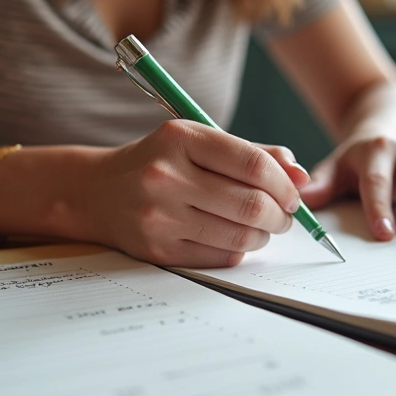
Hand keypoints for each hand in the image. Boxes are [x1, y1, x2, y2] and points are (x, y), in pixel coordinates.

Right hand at [77, 120, 308, 266]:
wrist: (94, 192)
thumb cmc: (158, 163)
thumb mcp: (197, 143)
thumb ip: (252, 154)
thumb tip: (300, 176)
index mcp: (180, 138)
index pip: (252, 164)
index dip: (284, 184)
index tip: (293, 194)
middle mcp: (166, 176)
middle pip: (251, 205)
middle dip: (280, 215)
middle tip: (283, 216)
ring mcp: (160, 217)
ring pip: (240, 236)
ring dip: (263, 235)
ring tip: (260, 227)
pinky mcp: (158, 250)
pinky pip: (220, 257)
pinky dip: (238, 250)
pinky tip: (233, 238)